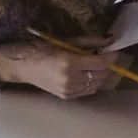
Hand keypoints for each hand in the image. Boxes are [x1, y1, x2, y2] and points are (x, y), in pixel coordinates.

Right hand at [0, 42, 118, 98]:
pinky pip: (89, 90)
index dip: (110, 57)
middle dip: (107, 65)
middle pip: (101, 75)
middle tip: (104, 55)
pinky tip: (86, 73)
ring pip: (97, 84)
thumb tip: (110, 41)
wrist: (23, 66)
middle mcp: (70, 80)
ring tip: (95, 64)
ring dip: (100, 74)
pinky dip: (92, 82)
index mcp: (69, 64)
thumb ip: (89, 42)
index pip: (100, 63)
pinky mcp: (67, 96)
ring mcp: (69, 90)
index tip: (113, 50)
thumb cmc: (41, 49)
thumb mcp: (66, 41)